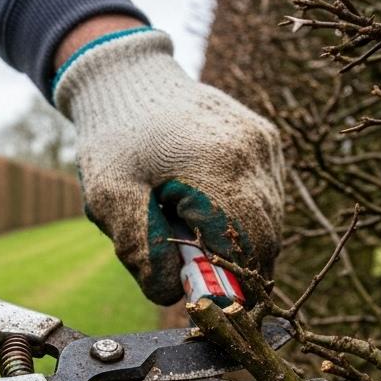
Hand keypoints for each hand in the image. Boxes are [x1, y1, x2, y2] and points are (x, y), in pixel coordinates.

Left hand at [52, 26, 284, 304]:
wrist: (128, 80)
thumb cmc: (114, 140)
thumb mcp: (109, 197)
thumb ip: (141, 249)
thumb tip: (173, 294)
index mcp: (217, 167)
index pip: (244, 248)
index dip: (228, 284)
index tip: (203, 300)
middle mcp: (253, 154)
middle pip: (265, 240)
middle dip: (234, 270)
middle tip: (195, 277)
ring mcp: (265, 145)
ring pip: (271, 222)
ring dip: (238, 243)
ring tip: (193, 234)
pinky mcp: (266, 141)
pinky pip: (268, 198)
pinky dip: (243, 217)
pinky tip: (205, 209)